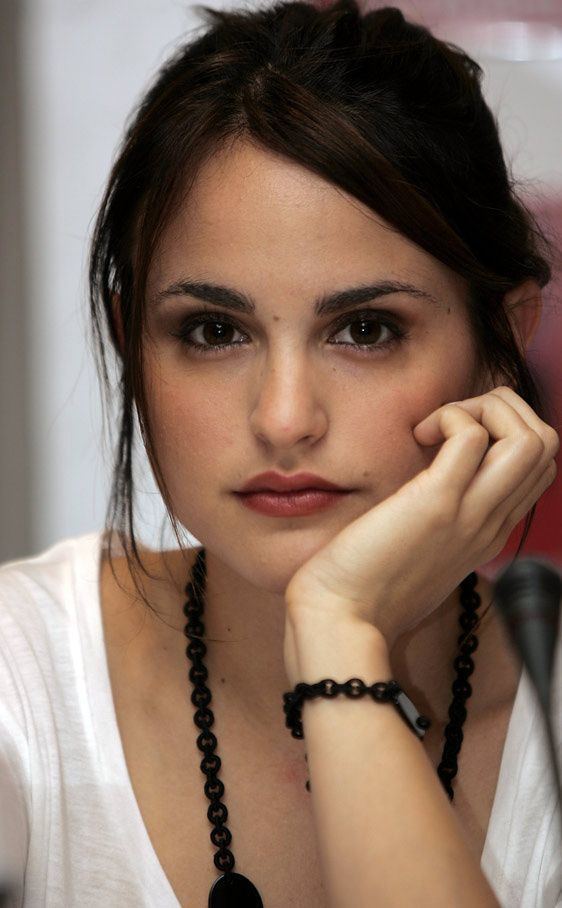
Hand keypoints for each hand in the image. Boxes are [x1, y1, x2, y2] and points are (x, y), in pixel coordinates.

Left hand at [284, 386, 558, 649]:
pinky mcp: (437, 503)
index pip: (539, 467)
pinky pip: (472, 437)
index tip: (450, 439)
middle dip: (504, 410)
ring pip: (533, 437)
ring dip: (487, 410)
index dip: (505, 432)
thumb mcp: (418, 547)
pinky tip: (417, 434)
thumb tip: (429, 468)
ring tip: (437, 426)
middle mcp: (492, 522)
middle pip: (548, 444)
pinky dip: (450, 417)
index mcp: (489, 532)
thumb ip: (438, 515)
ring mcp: (472, 513)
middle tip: (447, 423)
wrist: (341, 618)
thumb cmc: (366, 584)